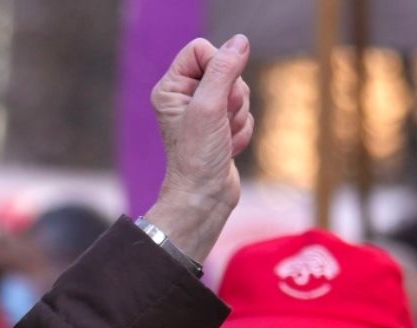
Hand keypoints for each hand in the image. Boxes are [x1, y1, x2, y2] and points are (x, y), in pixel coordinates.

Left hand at [145, 35, 253, 264]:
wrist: (204, 197)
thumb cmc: (197, 157)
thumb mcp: (209, 107)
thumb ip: (223, 70)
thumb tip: (239, 42)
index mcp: (171, 88)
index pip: (200, 49)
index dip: (218, 65)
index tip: (217, 93)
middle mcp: (185, 97)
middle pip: (226, 69)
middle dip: (232, 96)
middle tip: (219, 121)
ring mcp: (204, 112)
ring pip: (239, 92)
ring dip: (238, 116)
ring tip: (222, 138)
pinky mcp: (220, 126)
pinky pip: (245, 113)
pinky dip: (242, 131)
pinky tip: (227, 147)